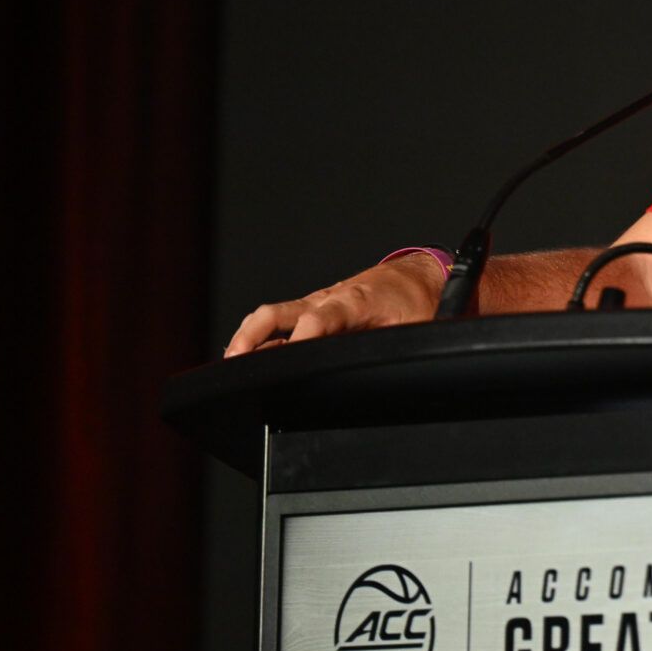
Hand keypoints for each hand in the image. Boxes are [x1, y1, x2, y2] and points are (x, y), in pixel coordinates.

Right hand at [224, 253, 444, 356]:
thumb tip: (386, 374)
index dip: (300, 339)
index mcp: (354, 301)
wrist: (419, 276)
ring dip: (249, 337)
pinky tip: (250, 356)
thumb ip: (393, 348)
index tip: (285, 360)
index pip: (319, 320)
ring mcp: (317, 302)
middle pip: (278, 313)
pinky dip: (261, 336)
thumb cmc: (417, 300)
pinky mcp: (314, 309)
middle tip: (236, 360)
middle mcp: (328, 299)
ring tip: (232, 363)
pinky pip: (281, 321)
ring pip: (273, 315)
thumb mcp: (415, 329)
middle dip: (252, 335)